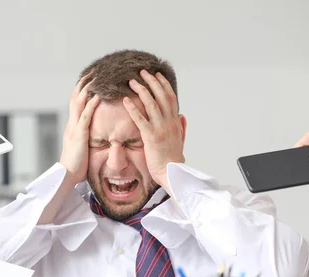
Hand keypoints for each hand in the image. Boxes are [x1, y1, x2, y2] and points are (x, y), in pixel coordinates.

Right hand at [59, 75, 100, 183]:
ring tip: (97, 76)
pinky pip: (85, 116)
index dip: (83, 88)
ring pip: (79, 102)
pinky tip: (99, 96)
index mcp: (73, 125)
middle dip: (85, 82)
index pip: (77, 102)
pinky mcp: (79, 135)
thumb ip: (87, 136)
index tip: (91, 78)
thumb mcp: (83, 146)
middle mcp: (72, 123)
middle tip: (95, 70)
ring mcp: (74, 128)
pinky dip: (91, 104)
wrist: (68, 175)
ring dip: (88, 88)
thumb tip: (95, 131)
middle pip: (76, 96)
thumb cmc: (77, 164)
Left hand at [123, 70, 185, 190]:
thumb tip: (183, 116)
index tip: (157, 75)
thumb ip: (182, 128)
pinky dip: (133, 108)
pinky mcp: (151, 137)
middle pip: (161, 95)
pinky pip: (140, 119)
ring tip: (132, 81)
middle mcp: (169, 122)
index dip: (164, 84)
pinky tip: (125, 100)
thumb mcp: (180, 141)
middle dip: (152, 81)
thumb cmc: (174, 160)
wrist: (172, 173)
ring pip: (151, 103)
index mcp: (175, 122)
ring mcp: (161, 129)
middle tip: (142, 72)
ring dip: (141, 90)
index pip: (170, 97)